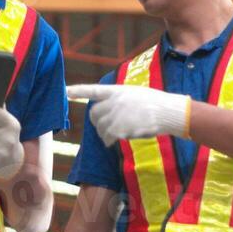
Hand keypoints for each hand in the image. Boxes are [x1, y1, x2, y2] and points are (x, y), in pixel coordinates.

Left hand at [66, 84, 191, 145]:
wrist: (168, 111)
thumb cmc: (156, 104)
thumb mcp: (136, 94)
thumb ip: (120, 99)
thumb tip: (109, 112)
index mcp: (118, 90)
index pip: (93, 90)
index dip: (78, 90)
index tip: (65, 91)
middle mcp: (115, 101)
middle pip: (94, 114)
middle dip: (97, 122)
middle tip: (104, 129)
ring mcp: (116, 114)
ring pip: (100, 127)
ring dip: (104, 134)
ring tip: (113, 137)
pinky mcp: (120, 127)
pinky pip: (108, 137)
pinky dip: (109, 141)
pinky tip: (115, 141)